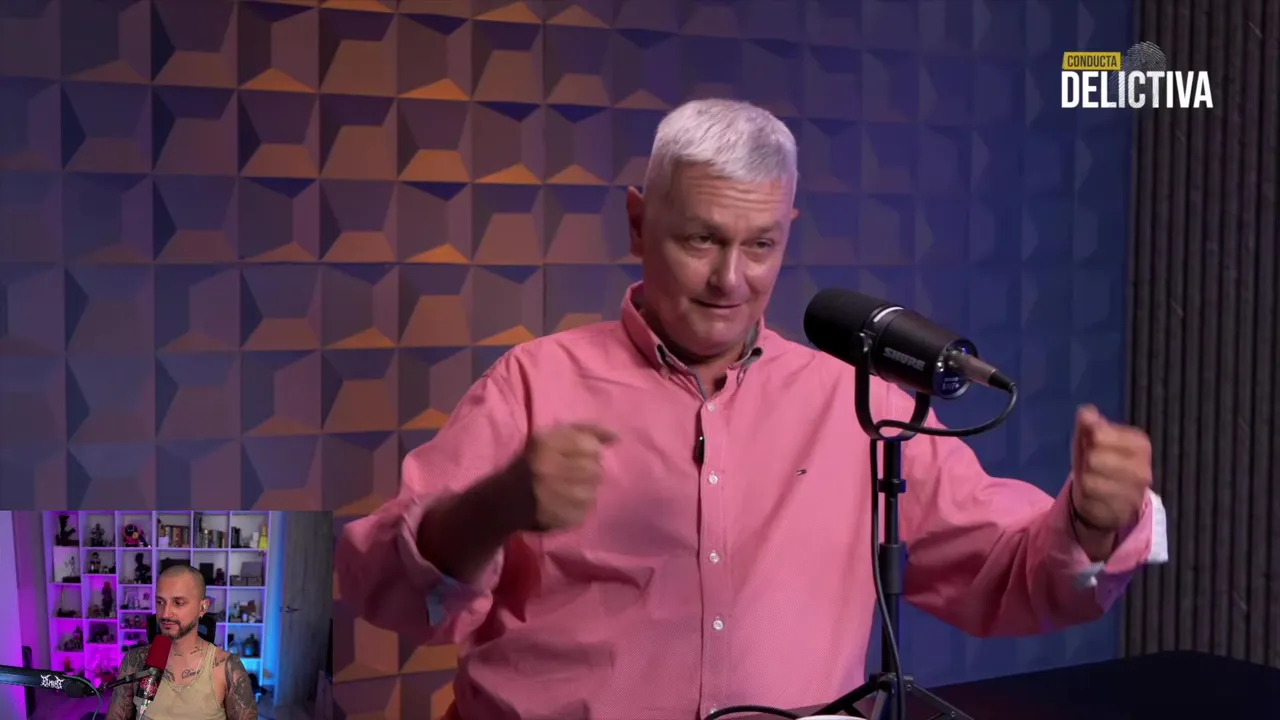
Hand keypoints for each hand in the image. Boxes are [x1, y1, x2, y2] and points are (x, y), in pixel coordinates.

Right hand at [511, 424, 616, 531]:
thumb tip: (617, 436)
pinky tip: (563, 503)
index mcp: (546, 444)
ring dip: (585, 490)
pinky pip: (585, 511)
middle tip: (573, 474)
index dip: (590, 452)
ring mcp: (553, 497)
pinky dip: (578, 507)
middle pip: (595, 470)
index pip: (592, 447)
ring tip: (567, 489)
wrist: (504, 500)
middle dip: (589, 471)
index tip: (578, 456)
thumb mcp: (553, 438)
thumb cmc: (533, 463)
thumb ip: (586, 431)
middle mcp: (548, 469)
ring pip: (592, 492)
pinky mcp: (557, 518)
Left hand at [1070, 405, 1152, 532]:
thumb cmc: (1100, 462)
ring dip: (1084, 480)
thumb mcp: (1092, 439)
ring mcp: (1134, 494)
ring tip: (1093, 480)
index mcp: (1140, 445)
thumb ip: (1089, 423)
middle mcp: (1143, 470)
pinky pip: (1089, 500)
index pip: (1101, 433)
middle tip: (1093, 465)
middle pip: (1094, 457)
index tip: (1094, 443)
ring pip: (1090, 480)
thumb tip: (1086, 412)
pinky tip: (1093, 496)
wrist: (1108, 501)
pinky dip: (1085, 497)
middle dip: (1086, 460)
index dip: (1090, 437)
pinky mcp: (1121, 512)